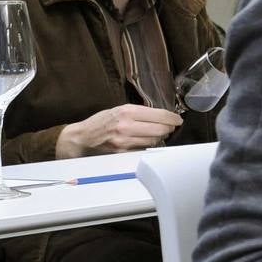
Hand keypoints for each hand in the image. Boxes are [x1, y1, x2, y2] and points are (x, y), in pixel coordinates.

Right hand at [55, 104, 182, 157]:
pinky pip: (143, 149)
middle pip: (160, 129)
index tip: (178, 119)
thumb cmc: (102, 121)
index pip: (159, 115)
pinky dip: (149, 145)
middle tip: (171, 126)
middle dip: (169, 128)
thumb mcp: (120, 109)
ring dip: (161, 137)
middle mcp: (126, 126)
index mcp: (127, 111)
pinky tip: (148, 140)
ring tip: (160, 132)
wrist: (83, 136)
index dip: (172, 118)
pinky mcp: (122, 152)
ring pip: (154, 140)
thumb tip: (162, 116)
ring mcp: (124, 141)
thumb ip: (140, 112)